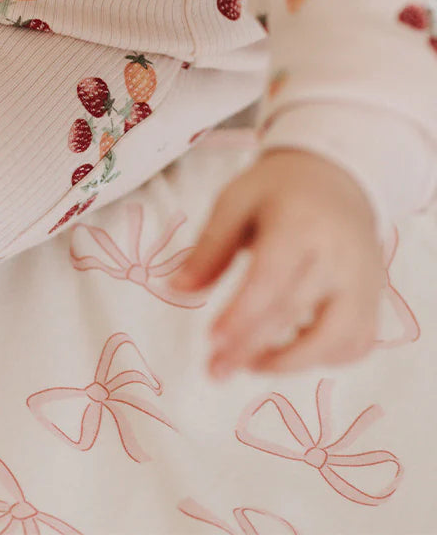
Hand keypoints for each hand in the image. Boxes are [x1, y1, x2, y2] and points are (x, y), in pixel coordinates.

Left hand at [167, 148, 384, 378]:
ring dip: (290, 362)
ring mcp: (363, 282)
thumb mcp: (234, 203)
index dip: (242, 314)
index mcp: (300, 225)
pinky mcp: (374, 300)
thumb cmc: (276, 191)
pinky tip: (288, 353)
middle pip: (294, 311)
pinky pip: (356, 343)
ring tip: (248, 364)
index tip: (211, 340)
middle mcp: (339, 257)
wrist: (336, 179)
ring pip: (335, 338)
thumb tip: (175, 290)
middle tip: (214, 370)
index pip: (271, 278)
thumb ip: (209, 248)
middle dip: (251, 347)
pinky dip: (323, 358)